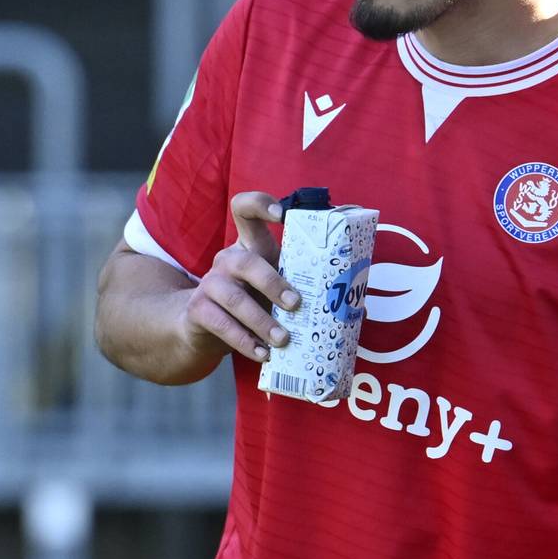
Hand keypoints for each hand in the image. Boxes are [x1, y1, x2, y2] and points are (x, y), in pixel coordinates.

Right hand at [177, 191, 300, 363]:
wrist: (203, 329)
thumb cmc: (252, 302)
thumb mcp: (276, 291)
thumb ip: (309, 292)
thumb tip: (359, 307)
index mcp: (250, 246)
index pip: (245, 210)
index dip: (260, 204)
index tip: (282, 214)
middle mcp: (227, 260)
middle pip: (246, 261)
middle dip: (273, 283)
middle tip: (296, 304)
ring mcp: (210, 284)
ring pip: (235, 299)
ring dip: (262, 321)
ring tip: (283, 340)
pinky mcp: (198, 310)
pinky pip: (221, 325)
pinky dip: (244, 341)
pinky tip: (262, 353)